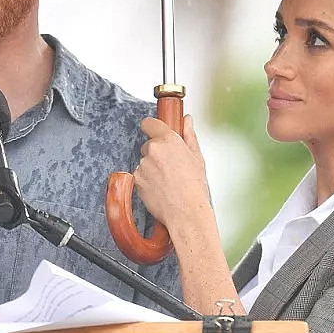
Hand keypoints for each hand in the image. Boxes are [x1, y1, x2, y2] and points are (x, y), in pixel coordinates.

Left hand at [134, 115, 211, 230]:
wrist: (186, 213)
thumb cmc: (195, 187)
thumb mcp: (197, 158)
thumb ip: (189, 135)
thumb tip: (187, 120)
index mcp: (168, 140)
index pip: (149, 123)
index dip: (151, 127)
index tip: (154, 132)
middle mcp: (153, 149)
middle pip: (147, 145)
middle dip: (155, 154)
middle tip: (170, 167)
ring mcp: (143, 165)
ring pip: (144, 162)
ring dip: (151, 169)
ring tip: (167, 181)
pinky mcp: (136, 180)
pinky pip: (139, 176)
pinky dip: (147, 181)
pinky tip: (160, 189)